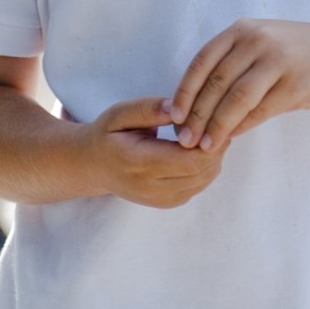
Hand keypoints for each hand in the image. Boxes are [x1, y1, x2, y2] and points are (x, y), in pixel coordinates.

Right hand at [83, 96, 224, 207]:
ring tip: (208, 134)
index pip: (190, 160)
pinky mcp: (167, 202)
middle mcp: (151, 187)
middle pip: (202, 171)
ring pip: (204, 180)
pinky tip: (198, 149)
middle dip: (216, 147)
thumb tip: (177, 107)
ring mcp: (160, 199)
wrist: (92, 166)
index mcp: (139, 163)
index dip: (209, 141)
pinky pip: (198, 187)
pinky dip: (206, 168)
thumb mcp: (119, 113)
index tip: (213, 118)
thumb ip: (148, 109)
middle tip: (217, 122)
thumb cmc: (107, 135)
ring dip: (213, 158)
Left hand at [170, 19, 309, 150]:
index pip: (202, 62)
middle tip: (184, 140)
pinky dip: (242, 126)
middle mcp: (257, 40)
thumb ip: (231, 66)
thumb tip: (196, 105)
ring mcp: (278, 60)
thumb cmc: (297, 52)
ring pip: (236, 98)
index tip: (173, 117)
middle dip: (196, 115)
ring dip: (217, 125)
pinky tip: (232, 138)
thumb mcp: (261, 44)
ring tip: (204, 146)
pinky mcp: (296, 83)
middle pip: (216, 82)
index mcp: (242, 30)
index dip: (185, 91)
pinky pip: (261, 109)